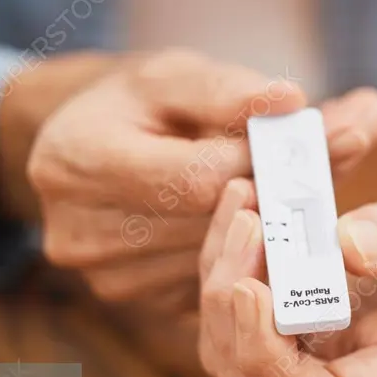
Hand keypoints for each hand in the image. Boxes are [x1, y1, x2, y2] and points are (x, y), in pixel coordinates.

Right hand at [0, 49, 306, 300]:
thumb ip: (228, 90)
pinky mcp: (133, 300)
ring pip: (215, 258)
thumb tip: (291, 101)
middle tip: (299, 167)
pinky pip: (209, 281)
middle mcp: (79, 229)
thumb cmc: (135, 105)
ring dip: (255, 227)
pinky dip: (235, 253)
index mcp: (78, 159)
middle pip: (207, 225)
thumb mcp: (173, 77)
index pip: (197, 179)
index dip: (256, 162)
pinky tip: (240, 223)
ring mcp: (105, 275)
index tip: (292, 141)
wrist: (88, 147)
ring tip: (266, 189)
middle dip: (262, 194)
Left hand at [201, 165, 376, 376]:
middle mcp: (355, 369)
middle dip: (231, 318)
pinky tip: (244, 200)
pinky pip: (240, 309)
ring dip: (220, 282)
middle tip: (247, 228)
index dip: (273, 367)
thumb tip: (346, 245)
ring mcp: (322, 347)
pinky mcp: (301, 315)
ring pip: (233, 354)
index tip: (252, 290)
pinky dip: (228, 259)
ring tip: (244, 203)